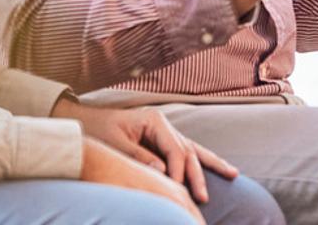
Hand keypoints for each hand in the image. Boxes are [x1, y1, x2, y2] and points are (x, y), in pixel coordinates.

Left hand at [54, 100, 238, 203]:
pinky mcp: (163, 140)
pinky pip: (187, 151)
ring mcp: (166, 131)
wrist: (84, 120)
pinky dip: (202, 161)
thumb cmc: (97, 130)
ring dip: (211, 165)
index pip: (174, 150)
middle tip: (202, 198)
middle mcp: (164, 124)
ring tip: (233, 174)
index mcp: (154, 121)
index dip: (178, 172)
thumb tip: (163, 171)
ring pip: (194, 150)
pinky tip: (219, 168)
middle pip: (188, 151)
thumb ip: (139, 156)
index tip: (177, 191)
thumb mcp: (115, 144)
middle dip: (196, 175)